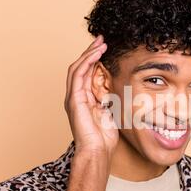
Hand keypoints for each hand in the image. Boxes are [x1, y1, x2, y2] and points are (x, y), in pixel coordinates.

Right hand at [64, 35, 117, 159]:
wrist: (97, 150)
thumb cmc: (104, 137)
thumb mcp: (110, 111)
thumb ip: (109, 98)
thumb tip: (117, 86)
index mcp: (83, 98)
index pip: (86, 73)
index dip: (93, 59)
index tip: (104, 47)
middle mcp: (75, 96)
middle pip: (80, 67)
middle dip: (90, 51)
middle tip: (101, 39)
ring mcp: (73, 97)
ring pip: (77, 68)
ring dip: (88, 53)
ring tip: (100, 43)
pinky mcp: (74, 99)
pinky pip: (78, 75)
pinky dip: (86, 62)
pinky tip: (96, 54)